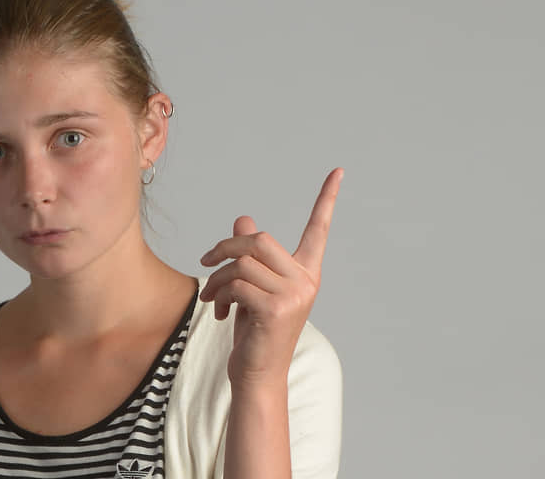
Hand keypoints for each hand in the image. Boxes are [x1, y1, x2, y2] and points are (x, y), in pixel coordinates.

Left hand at [198, 168, 342, 389]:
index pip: (319, 229)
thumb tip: (242, 220)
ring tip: (212, 299)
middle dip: (225, 247)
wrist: (257, 372)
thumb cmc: (255, 330)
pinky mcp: (277, 309)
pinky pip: (237, 284)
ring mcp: (295, 295)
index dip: (327, 200)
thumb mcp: (251, 287)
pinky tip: (219, 312)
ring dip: (217, 279)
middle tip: (206, 262)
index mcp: (305, 272)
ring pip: (242, 263)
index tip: (338, 172)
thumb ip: (250, 255)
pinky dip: (219, 295)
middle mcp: (306, 280)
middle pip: (259, 240)